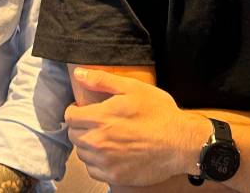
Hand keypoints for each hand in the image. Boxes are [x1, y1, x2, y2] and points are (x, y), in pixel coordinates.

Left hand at [65, 67, 208, 186]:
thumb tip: (79, 74)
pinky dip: (98, 162)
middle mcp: (98, 142)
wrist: (180, 143)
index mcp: (100, 118)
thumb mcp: (132, 89)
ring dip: (89, 145)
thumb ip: (101, 80)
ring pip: (82, 153)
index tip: (85, 110)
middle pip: (73, 135)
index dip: (76, 111)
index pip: (69, 116)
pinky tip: (111, 154)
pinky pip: (93, 170)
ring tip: (107, 138)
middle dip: (81, 127)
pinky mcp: (114, 176)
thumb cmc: (159, 114)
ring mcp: (105, 161)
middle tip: (98, 123)